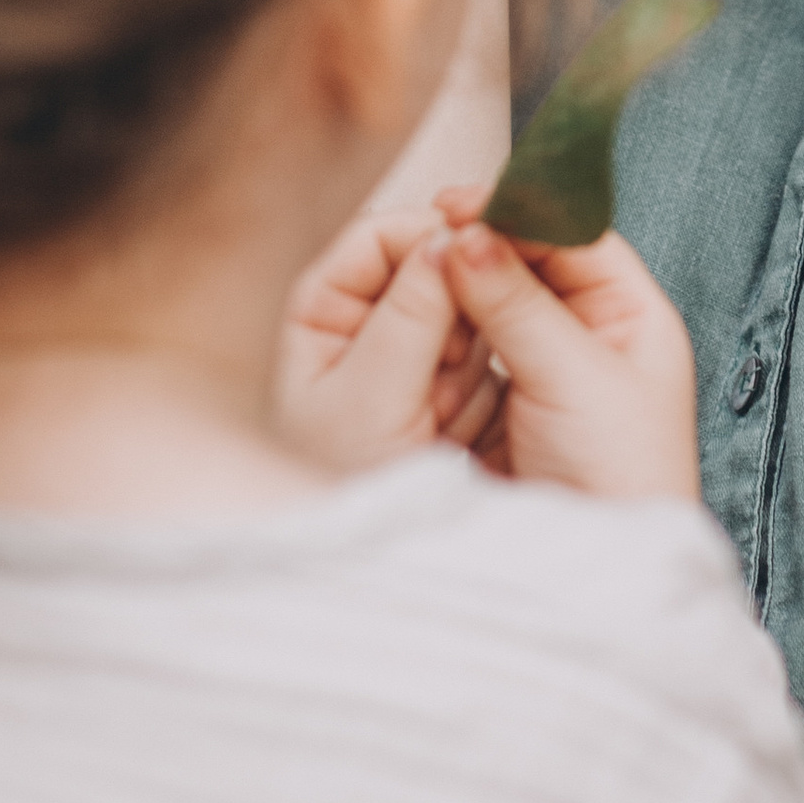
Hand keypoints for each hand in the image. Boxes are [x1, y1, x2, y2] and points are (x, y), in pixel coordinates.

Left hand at [278, 204, 507, 472]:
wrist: (366, 565)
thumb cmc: (336, 486)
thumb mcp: (370, 398)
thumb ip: (412, 315)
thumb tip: (450, 237)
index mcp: (320, 309)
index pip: (381, 237)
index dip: (430, 238)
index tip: (477, 253)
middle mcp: (362, 324)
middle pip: (433, 273)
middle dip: (450, 319)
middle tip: (445, 366)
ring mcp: (405, 358)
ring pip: (467, 319)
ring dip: (465, 364)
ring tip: (437, 415)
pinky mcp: (443, 391)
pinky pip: (483, 364)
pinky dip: (476, 394)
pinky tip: (451, 430)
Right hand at [433, 215, 700, 502]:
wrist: (607, 578)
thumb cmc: (622, 476)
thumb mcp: (573, 377)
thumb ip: (518, 305)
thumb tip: (468, 235)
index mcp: (633, 315)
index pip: (574, 235)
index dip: (520, 209)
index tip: (460, 201)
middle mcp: (595, 336)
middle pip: (533, 264)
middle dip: (484, 241)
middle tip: (431, 226)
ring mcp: (550, 372)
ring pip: (500, 305)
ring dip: (463, 284)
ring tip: (423, 268)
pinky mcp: (509, 408)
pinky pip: (476, 352)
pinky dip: (451, 332)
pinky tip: (425, 321)